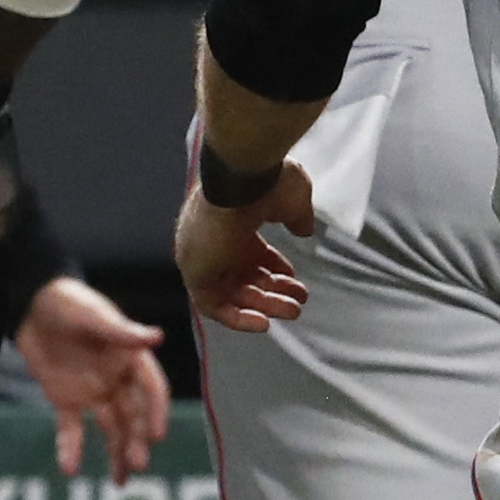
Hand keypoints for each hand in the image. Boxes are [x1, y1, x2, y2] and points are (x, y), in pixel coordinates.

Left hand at [14, 279, 169, 480]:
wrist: (31, 304)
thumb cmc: (69, 302)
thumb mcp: (92, 315)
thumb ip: (121, 331)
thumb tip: (156, 338)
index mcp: (131, 357)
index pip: (152, 389)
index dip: (156, 411)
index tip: (157, 436)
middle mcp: (117, 378)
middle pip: (133, 414)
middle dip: (137, 440)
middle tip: (138, 465)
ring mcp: (93, 391)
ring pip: (111, 428)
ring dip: (116, 452)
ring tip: (121, 481)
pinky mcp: (66, 399)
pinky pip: (71, 428)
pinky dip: (71, 448)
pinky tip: (69, 469)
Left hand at [175, 158, 316, 335]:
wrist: (242, 176)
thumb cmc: (266, 181)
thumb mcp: (293, 200)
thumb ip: (298, 218)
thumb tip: (304, 230)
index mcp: (231, 220)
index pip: (248, 252)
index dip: (273, 268)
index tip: (294, 277)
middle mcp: (212, 240)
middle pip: (242, 276)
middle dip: (273, 291)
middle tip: (298, 302)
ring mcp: (201, 256)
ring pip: (231, 293)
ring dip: (263, 306)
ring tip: (293, 311)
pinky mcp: (194, 272)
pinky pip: (213, 305)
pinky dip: (237, 318)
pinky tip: (265, 323)